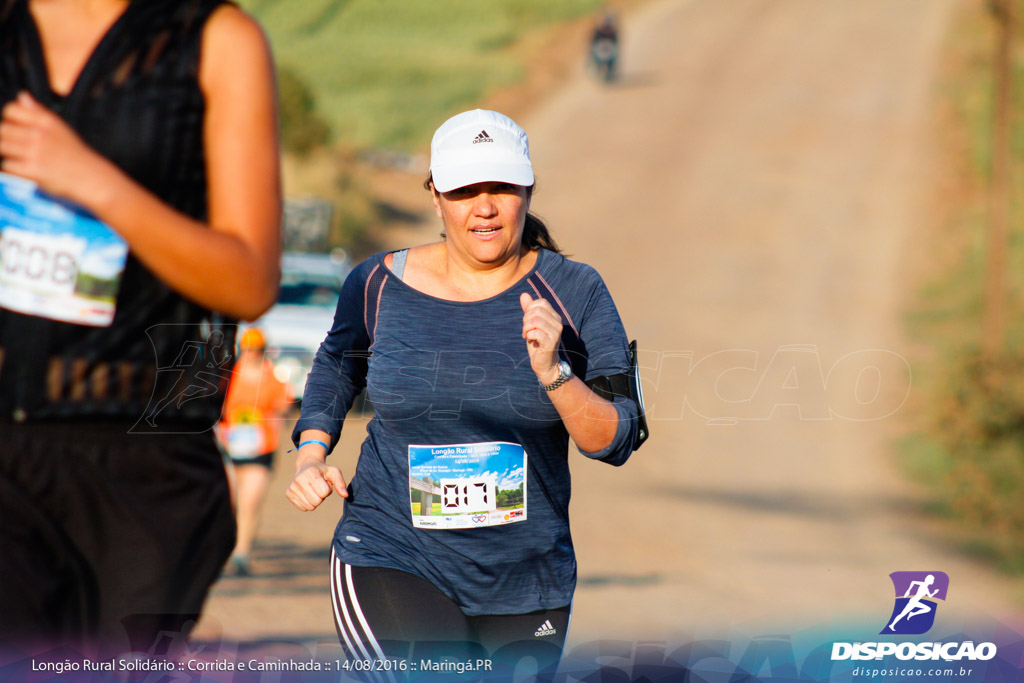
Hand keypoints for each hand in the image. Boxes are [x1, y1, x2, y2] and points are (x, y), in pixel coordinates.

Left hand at [0, 91, 114, 203]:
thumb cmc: (75, 154)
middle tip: (21, 149)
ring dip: (10, 155)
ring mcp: (34, 151)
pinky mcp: (32, 169)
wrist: (90, 178)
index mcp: (46, 121)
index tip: (18, 130)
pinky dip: (14, 170)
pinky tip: (27, 172)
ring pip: (3, 147)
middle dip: (8, 139)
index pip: (11, 109)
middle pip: (3, 129)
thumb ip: (38, 111)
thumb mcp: (60, 127)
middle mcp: (39, 133)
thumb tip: (22, 96)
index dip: (10, 120)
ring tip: (24, 160)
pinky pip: (8, 166)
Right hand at [286, 456, 348, 510]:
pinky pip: (303, 508)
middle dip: (321, 497)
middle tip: (319, 488)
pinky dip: (308, 503)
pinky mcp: (288, 494)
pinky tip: (307, 494)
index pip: (324, 493)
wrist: (307, 466)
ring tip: (314, 490)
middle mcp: (299, 480)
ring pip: (310, 506)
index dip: (327, 490)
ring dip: (315, 501)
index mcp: (311, 473)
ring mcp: (292, 487)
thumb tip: (345, 495)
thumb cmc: (323, 471)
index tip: (324, 483)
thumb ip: (340, 483)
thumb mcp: (334, 472)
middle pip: (316, 501)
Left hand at [520, 292, 562, 383]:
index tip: (527, 321)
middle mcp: (558, 323)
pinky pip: (535, 332)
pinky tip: (530, 341)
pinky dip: (529, 336)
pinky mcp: (551, 342)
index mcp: (555, 316)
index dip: (529, 309)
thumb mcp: (532, 325)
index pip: (541, 302)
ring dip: (526, 328)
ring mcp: (556, 333)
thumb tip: (523, 294)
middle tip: (526, 330)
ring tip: (527, 335)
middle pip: (536, 311)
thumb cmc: (538, 343)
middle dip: (526, 320)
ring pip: (535, 321)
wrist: (545, 364)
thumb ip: (528, 310)